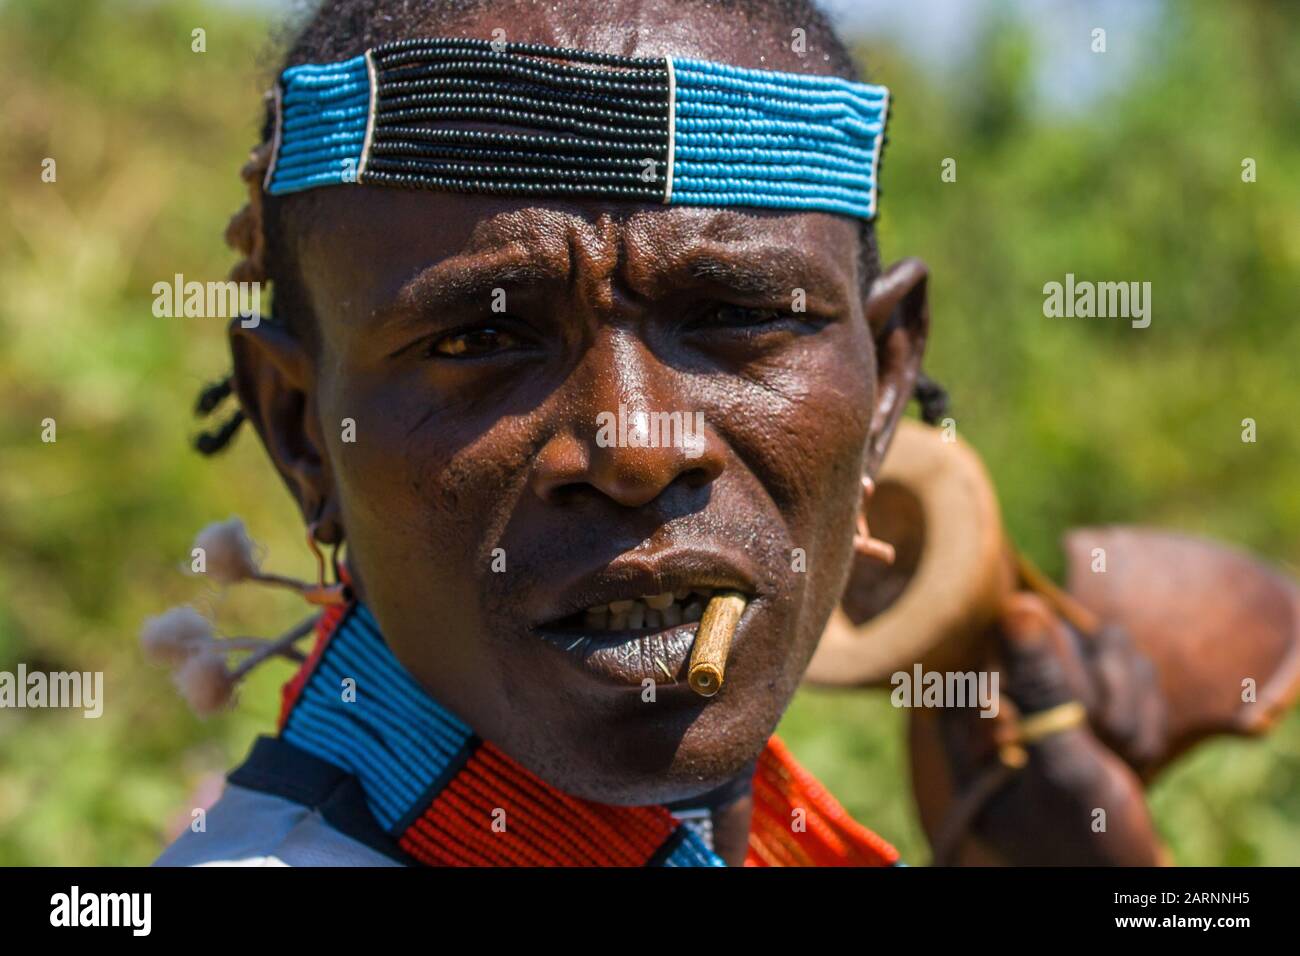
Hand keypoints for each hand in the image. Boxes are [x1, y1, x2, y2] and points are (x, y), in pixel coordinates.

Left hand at [922, 593, 1166, 864]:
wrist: (1125, 877)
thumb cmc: (1083, 836)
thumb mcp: (1060, 765)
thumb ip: (1041, 686)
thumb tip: (1018, 601)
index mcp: (966, 706)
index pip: (997, 634)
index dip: (1044, 671)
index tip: (1067, 721)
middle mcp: (1001, 685)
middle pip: (1052, 630)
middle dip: (1093, 695)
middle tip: (1097, 746)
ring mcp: (1048, 681)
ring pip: (1102, 641)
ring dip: (1125, 709)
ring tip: (1116, 760)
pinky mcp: (1091, 682)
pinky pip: (1130, 658)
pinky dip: (1144, 712)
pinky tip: (1130, 755)